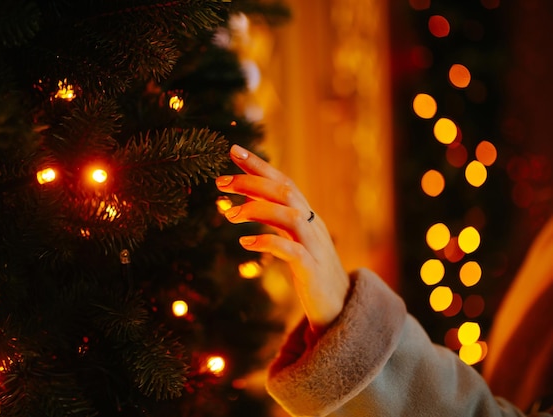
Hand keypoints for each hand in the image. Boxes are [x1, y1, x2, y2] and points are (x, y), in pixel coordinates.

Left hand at [216, 144, 349, 333]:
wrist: (339, 308)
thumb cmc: (311, 272)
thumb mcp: (292, 241)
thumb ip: (273, 222)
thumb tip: (243, 206)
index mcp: (306, 215)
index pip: (283, 181)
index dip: (259, 165)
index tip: (233, 150)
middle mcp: (312, 225)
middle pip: (285, 191)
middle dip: (251, 182)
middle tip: (220, 181)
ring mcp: (314, 246)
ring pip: (289, 215)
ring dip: (257, 209)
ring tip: (229, 214)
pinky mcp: (312, 269)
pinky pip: (290, 250)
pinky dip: (266, 242)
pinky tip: (245, 242)